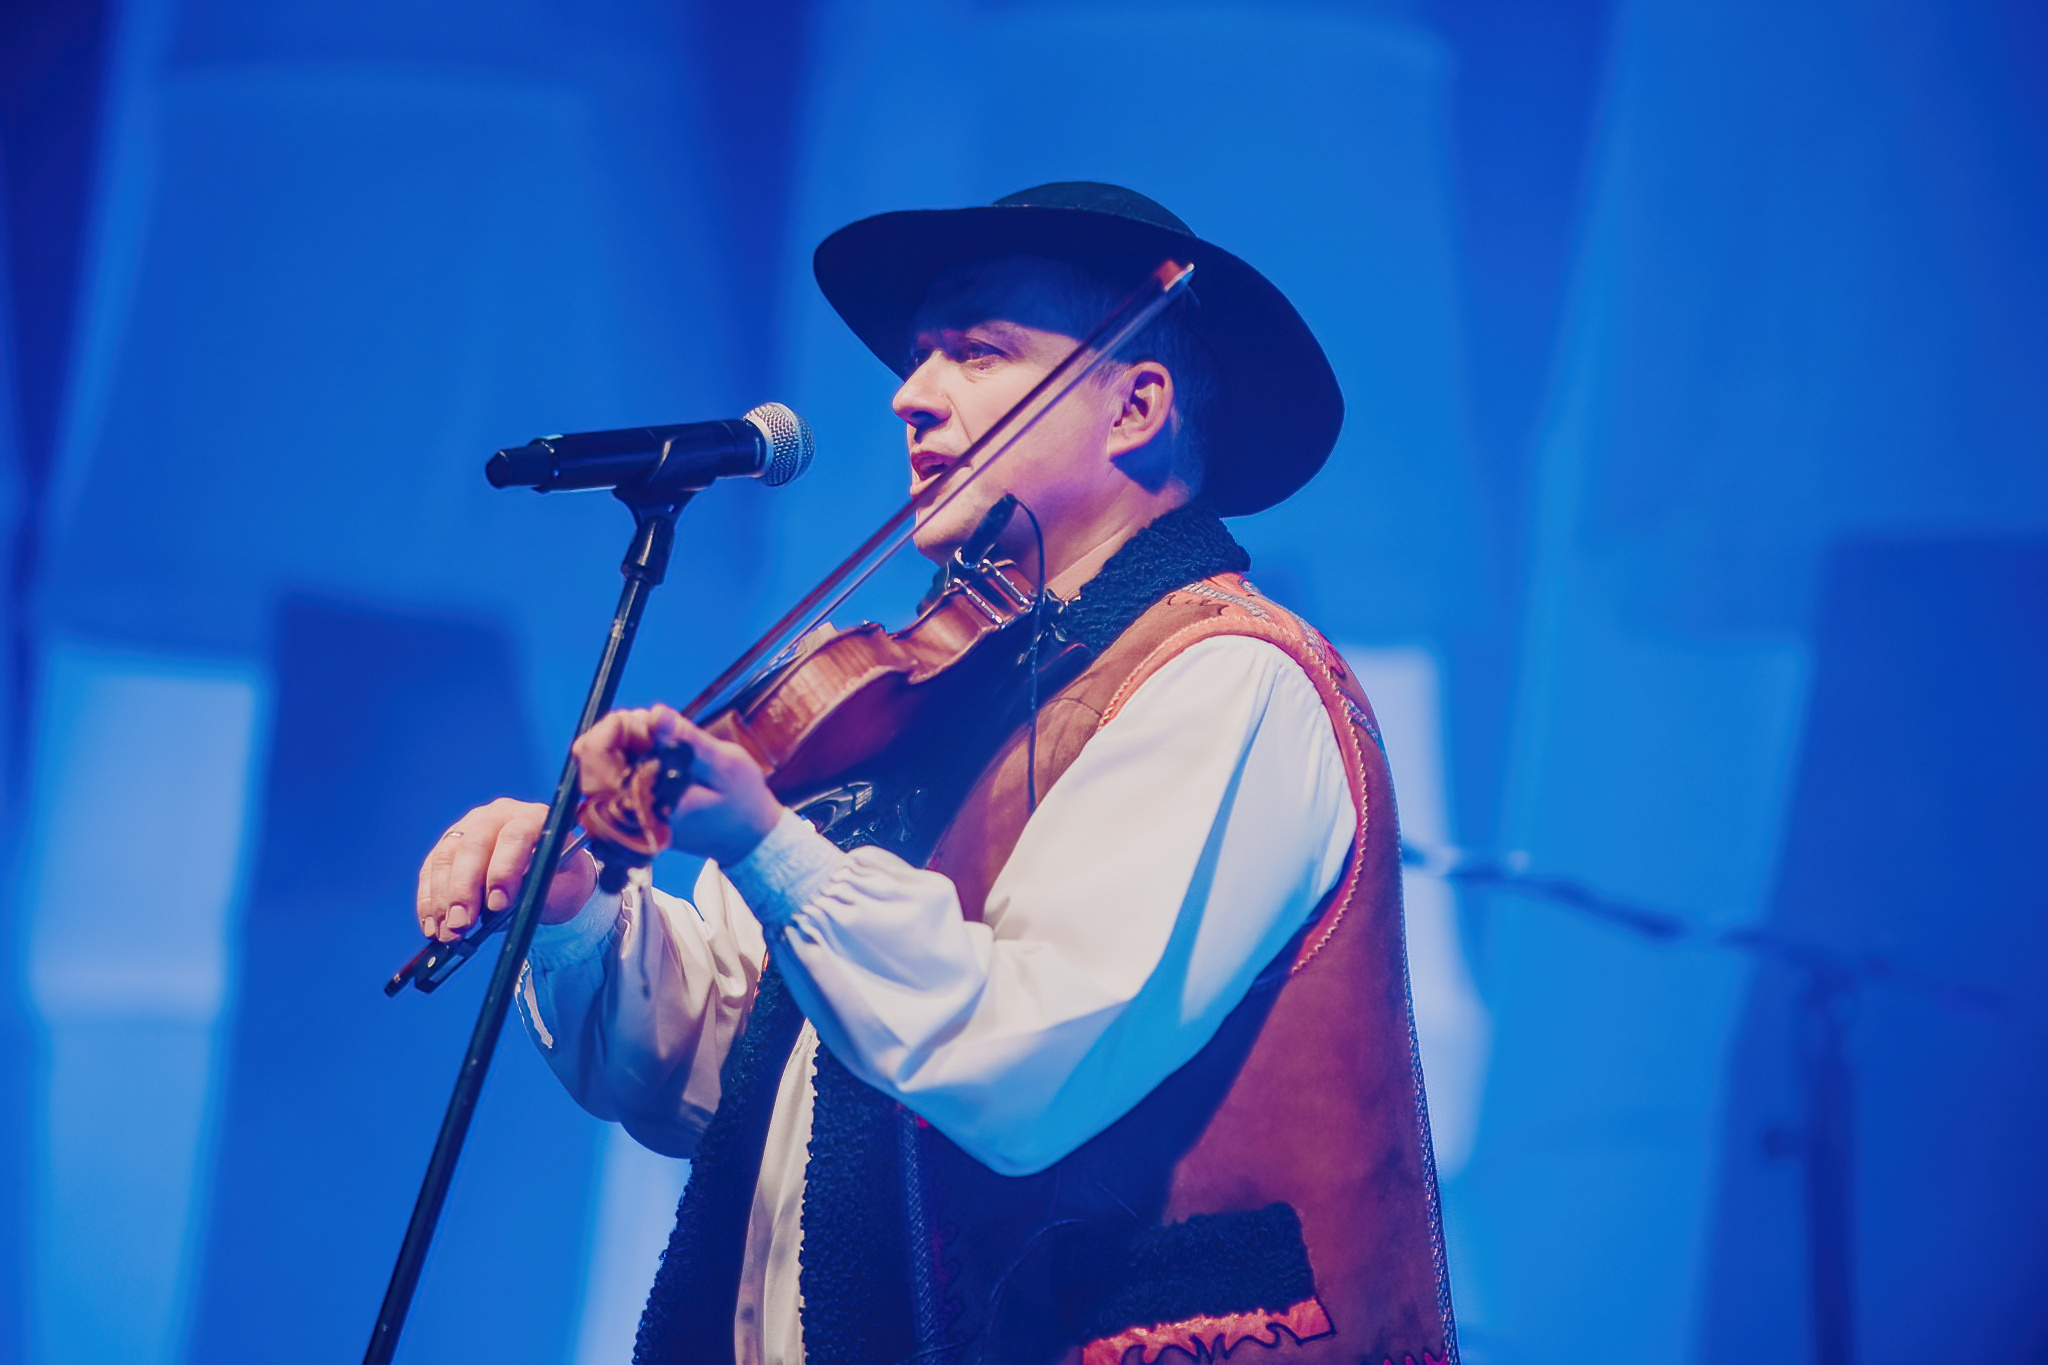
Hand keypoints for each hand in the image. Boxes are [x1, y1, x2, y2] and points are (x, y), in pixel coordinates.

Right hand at [416, 797, 598, 940]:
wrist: (552, 875)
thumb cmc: (562, 880)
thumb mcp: (568, 888)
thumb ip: (545, 895)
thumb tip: (509, 909)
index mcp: (534, 817)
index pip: (515, 836)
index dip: (504, 870)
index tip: (498, 905)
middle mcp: (498, 816)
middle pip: (473, 846)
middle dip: (464, 889)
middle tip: (461, 924)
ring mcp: (469, 827)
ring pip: (446, 857)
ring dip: (442, 898)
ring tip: (446, 932)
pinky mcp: (449, 845)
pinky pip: (431, 870)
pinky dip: (429, 900)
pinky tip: (432, 925)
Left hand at [572, 705, 783, 865]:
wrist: (748, 838)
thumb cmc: (741, 803)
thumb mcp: (724, 765)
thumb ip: (686, 740)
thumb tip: (655, 714)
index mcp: (644, 803)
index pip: (595, 757)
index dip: (613, 727)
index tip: (647, 719)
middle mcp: (628, 811)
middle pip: (589, 756)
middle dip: (618, 730)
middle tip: (657, 725)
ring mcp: (627, 811)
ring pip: (598, 763)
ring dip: (624, 739)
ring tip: (660, 736)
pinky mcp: (633, 807)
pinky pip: (613, 773)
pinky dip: (629, 753)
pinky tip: (657, 750)